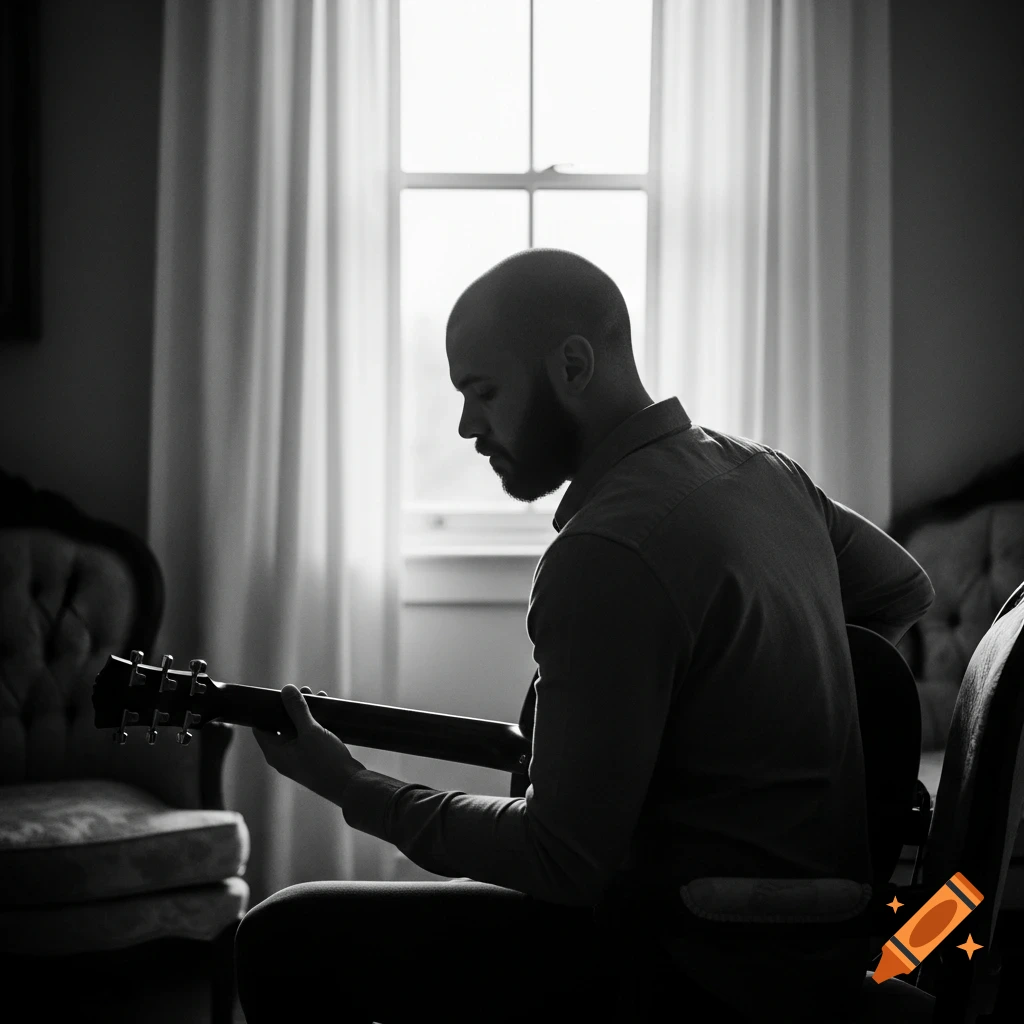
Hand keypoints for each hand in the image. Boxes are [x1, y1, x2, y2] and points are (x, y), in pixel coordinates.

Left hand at [253, 684, 366, 805]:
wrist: (348, 785)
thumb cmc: (325, 760)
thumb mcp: (310, 731)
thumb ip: (297, 710)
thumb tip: (286, 689)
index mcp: (275, 752)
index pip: (260, 727)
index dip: (265, 710)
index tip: (274, 694)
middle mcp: (284, 756)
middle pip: (280, 726)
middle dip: (291, 706)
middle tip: (302, 690)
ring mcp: (299, 758)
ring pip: (298, 730)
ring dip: (306, 712)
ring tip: (318, 695)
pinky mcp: (313, 758)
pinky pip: (309, 736)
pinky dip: (315, 722)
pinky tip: (326, 709)